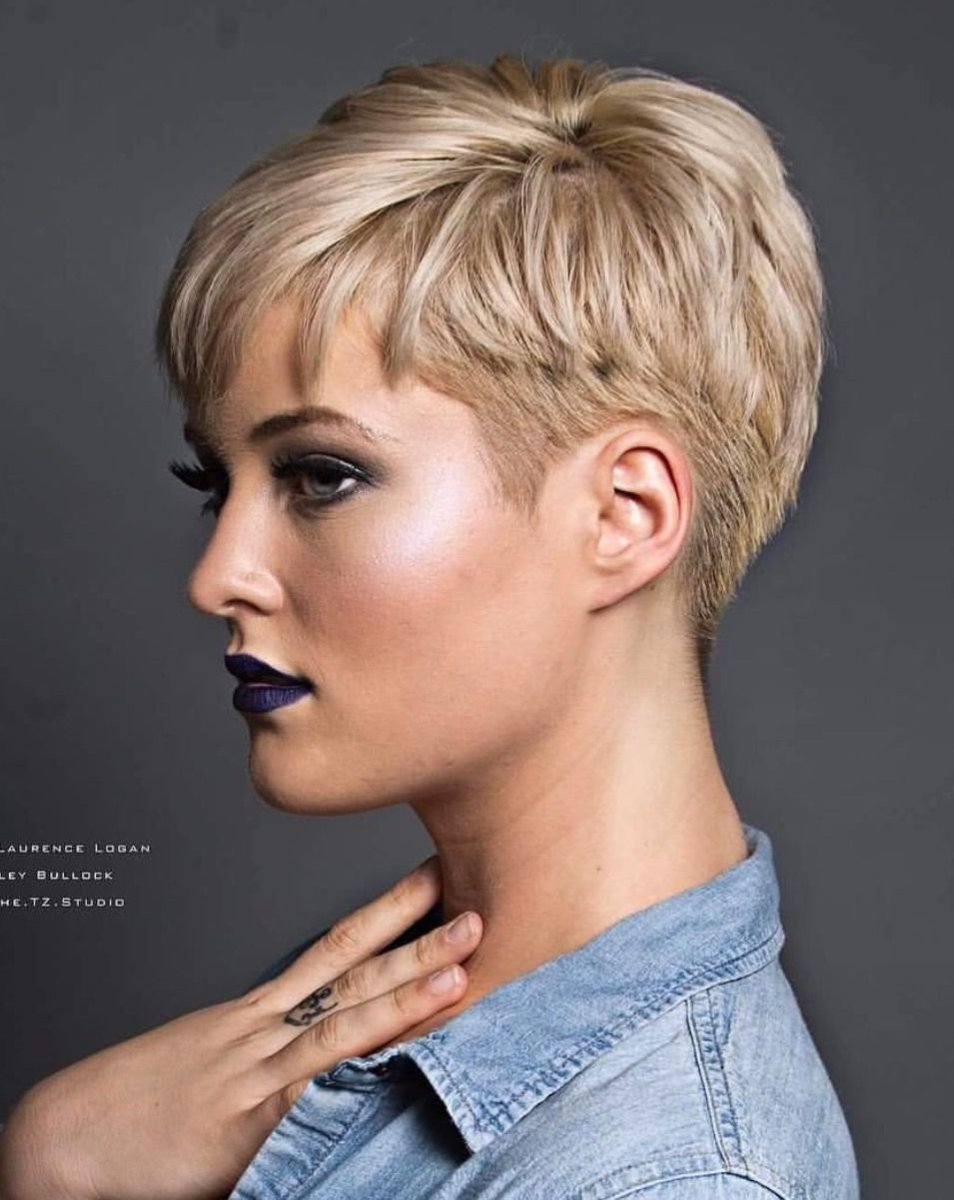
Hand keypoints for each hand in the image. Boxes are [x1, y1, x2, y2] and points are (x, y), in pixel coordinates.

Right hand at [0, 855, 481, 1199]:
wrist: (66, 1135)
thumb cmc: (138, 1107)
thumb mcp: (213, 1070)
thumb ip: (271, 1060)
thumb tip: (322, 1066)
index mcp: (259, 1011)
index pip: (335, 949)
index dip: (387, 916)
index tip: (432, 883)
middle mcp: (265, 1025)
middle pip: (353, 966)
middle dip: (416, 934)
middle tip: (476, 903)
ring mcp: (260, 1063)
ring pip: (346, 1013)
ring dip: (409, 988)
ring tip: (461, 965)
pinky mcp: (250, 1111)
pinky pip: (317, 1076)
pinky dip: (363, 1058)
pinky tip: (411, 1045)